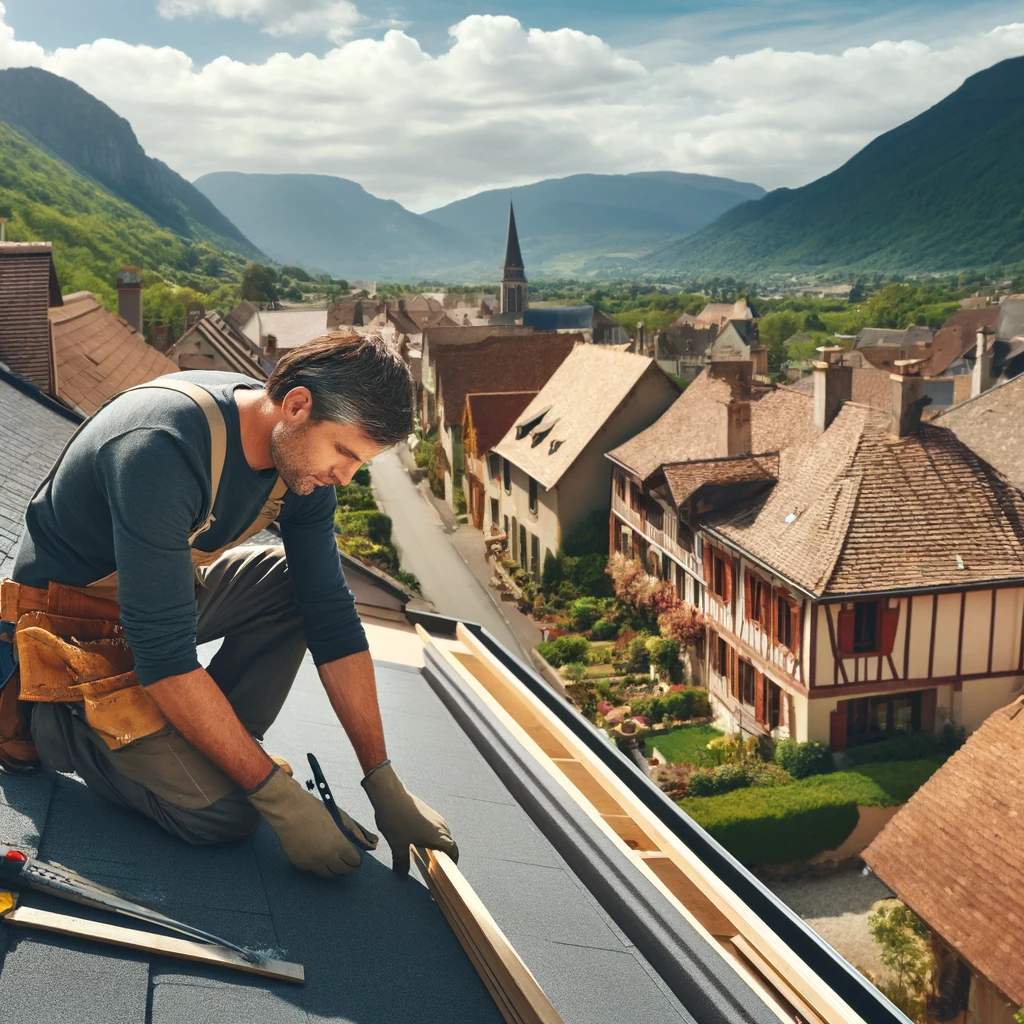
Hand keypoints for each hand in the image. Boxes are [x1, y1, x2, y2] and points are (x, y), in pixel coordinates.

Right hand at [247, 766, 367, 877]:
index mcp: (338, 845)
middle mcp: (326, 858)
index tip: (355, 858)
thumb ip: (354, 832)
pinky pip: (311, 869)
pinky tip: (316, 855)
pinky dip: (316, 865)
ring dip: (332, 869)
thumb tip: (372, 842)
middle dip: (346, 867)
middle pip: (341, 871)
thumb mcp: (339, 817)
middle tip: (346, 861)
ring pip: (326, 874)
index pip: (353, 862)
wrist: (289, 810)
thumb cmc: (315, 809)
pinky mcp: (299, 863)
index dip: (356, 861)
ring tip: (333, 861)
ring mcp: (311, 863)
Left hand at [361, 761, 458, 873]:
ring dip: (436, 844)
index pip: (453, 850)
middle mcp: (441, 825)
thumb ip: (402, 862)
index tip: (447, 870)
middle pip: (448, 843)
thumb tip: (401, 874)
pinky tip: (417, 839)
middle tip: (433, 866)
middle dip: (443, 854)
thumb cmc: (397, 820)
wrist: (390, 795)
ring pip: (441, 834)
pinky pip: (435, 827)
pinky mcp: (428, 811)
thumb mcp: (398, 846)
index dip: (452, 861)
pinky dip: (430, 836)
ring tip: (424, 854)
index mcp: (439, 835)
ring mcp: (435, 816)